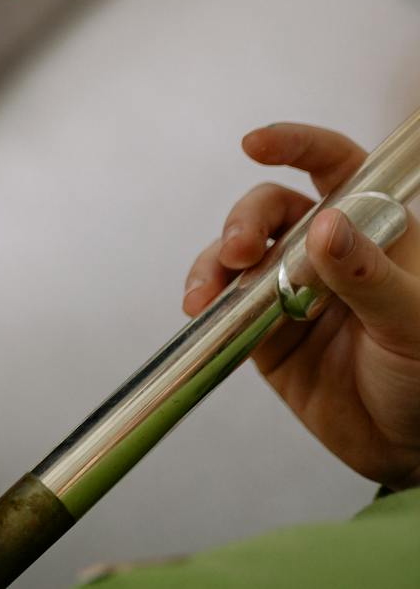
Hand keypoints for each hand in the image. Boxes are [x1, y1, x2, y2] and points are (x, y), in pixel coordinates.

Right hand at [182, 124, 419, 490]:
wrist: (408, 453)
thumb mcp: (412, 324)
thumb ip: (367, 275)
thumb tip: (323, 224)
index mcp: (378, 233)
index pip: (336, 167)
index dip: (296, 145)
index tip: (254, 144)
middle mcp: (330, 251)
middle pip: (273, 207)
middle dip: (245, 221)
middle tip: (238, 251)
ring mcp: (291, 287)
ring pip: (239, 248)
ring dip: (216, 260)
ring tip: (207, 291)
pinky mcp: (262, 326)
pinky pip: (223, 297)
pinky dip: (205, 295)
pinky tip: (199, 308)